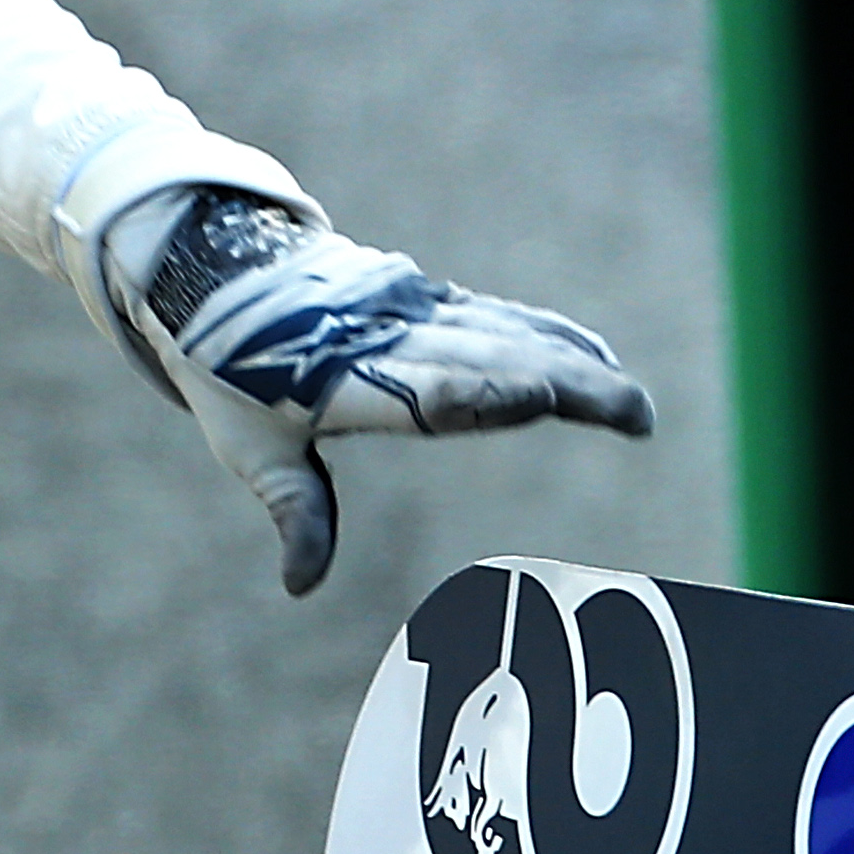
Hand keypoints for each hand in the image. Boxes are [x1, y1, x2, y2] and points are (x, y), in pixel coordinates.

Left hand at [101, 190, 655, 592]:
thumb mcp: (250, 446)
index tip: (540, 398)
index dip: (482, 395)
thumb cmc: (229, 370)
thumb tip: (300, 586)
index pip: (423, 392)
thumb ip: (295, 508)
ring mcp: (419, 313)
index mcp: (344, 377)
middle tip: (635, 415)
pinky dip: (554, 335)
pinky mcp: (433, 300)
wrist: (218, 267)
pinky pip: (504, 317)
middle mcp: (393, 338)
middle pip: (493, 360)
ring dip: (577, 366)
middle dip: (567, 385)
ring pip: (511, 336)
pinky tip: (598, 357)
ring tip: (635, 405)